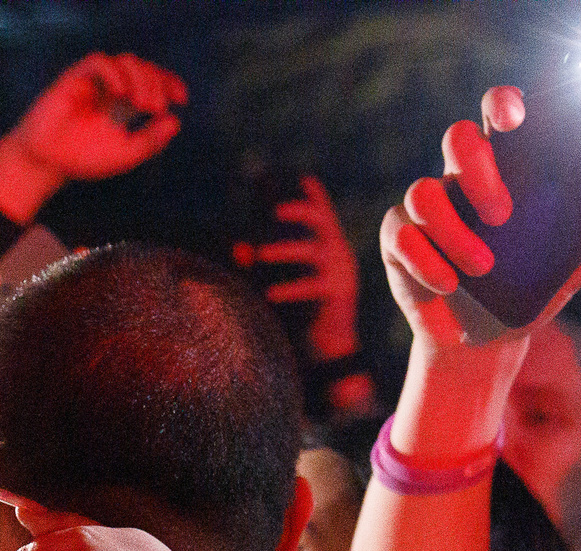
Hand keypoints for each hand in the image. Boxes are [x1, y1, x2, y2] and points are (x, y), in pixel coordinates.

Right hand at [0, 52, 185, 222]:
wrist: (47, 162)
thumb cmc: (83, 158)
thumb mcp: (125, 154)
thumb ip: (151, 141)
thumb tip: (176, 121)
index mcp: (126, 102)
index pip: (153, 81)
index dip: (170, 83)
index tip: (182, 99)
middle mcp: (112, 87)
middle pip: (143, 68)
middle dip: (156, 84)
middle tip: (156, 109)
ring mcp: (94, 81)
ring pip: (126, 61)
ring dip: (140, 79)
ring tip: (142, 105)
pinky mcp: (75, 78)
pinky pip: (99, 62)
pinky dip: (114, 73)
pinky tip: (121, 93)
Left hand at [238, 175, 364, 362]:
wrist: (333, 343)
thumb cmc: (307, 309)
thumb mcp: (286, 279)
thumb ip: (265, 262)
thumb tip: (238, 249)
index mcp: (330, 245)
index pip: (324, 213)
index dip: (316, 195)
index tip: (304, 177)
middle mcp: (339, 253)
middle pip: (323, 220)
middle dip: (301, 210)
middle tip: (275, 211)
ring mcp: (342, 272)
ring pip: (313, 251)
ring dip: (285, 250)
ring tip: (260, 253)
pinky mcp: (339, 293)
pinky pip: (311, 287)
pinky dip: (289, 289)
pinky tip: (270, 294)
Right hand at [382, 86, 580, 353]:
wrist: (488, 340)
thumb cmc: (530, 289)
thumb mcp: (576, 273)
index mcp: (507, 167)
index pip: (500, 114)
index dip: (504, 104)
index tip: (515, 117)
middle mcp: (463, 178)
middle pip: (456, 138)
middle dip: (476, 169)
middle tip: (504, 215)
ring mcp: (428, 209)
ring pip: (423, 192)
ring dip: (453, 231)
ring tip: (484, 267)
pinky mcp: (400, 243)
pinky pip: (401, 236)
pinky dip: (426, 260)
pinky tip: (449, 283)